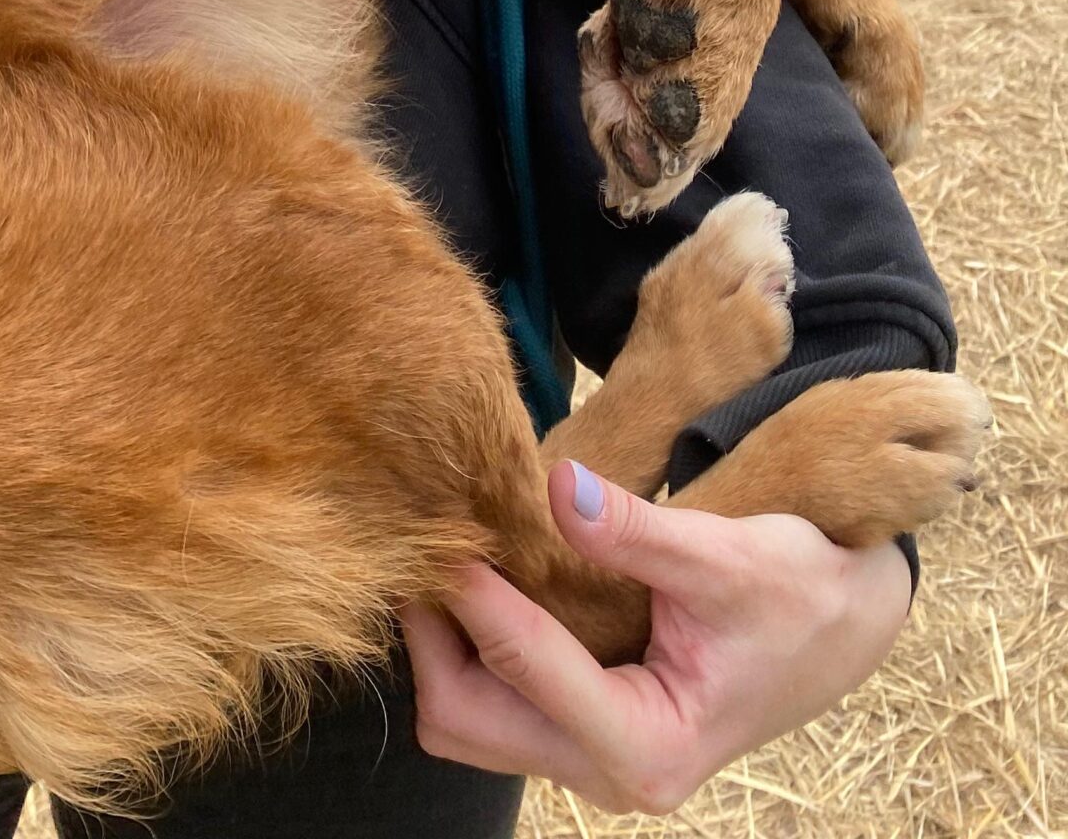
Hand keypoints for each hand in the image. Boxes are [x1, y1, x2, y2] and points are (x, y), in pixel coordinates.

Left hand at [402, 459, 914, 814]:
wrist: (838, 622)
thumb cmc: (797, 591)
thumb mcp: (727, 557)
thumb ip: (638, 531)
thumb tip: (558, 486)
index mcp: (651, 747)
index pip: (526, 672)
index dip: (476, 599)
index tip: (443, 536)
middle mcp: (611, 773)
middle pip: (467, 722)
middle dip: (433, 639)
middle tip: (419, 546)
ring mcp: (589, 759)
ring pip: (466, 721)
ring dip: (441, 644)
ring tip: (439, 555)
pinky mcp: (579, 732)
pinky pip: (489, 704)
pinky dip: (466, 648)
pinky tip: (473, 578)